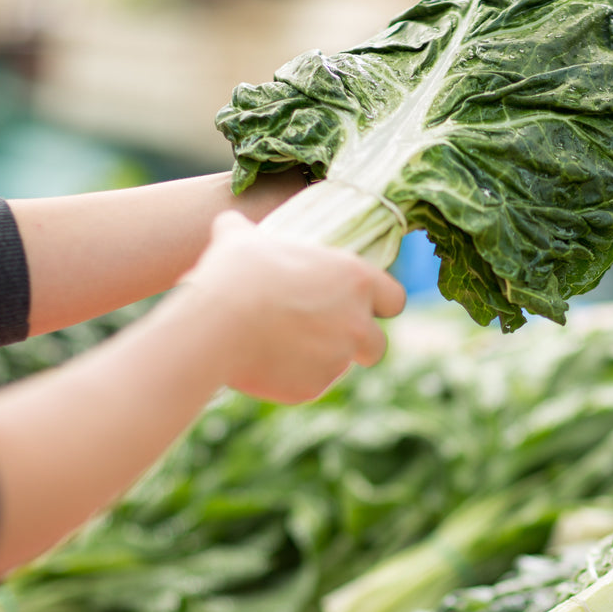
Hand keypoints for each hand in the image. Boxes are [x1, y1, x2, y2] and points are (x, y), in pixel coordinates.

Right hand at [179, 211, 406, 402]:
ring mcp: (338, 360)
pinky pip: (308, 384)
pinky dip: (292, 377)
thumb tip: (230, 223)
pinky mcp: (313, 388)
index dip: (380, 304)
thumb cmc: (235, 272)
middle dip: (358, 344)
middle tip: (323, 334)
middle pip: (376, 345)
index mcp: (356, 280)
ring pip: (338, 366)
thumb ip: (246, 231)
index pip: (394, 299)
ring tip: (278, 343)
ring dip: (319, 358)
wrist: (218, 324)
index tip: (360, 305)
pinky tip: (262, 361)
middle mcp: (358, 324)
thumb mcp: (240, 238)